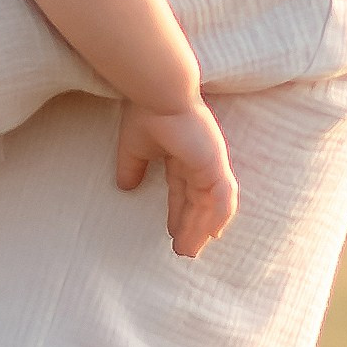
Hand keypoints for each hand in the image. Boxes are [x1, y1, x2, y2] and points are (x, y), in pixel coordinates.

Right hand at [116, 98, 237, 257]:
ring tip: (190, 250)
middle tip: (184, 251)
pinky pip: (223, 199)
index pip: (183, 191)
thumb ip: (131, 167)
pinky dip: (218, 217)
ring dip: (202, 229)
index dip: (179, 213)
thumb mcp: (133, 148)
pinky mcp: (215, 164)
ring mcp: (210, 164)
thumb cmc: (147, 114)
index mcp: (183, 156)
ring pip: (211, 206)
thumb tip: (123, 186)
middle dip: (191, 227)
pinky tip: (211, 235)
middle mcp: (200, 162)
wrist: (159, 95)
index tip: (172, 233)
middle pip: (199, 203)